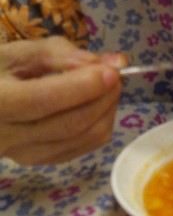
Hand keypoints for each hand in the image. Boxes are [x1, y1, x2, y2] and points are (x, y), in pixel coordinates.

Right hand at [0, 37, 124, 165]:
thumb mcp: (17, 53)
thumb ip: (58, 53)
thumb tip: (106, 62)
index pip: (43, 100)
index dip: (82, 86)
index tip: (112, 70)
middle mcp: (6, 137)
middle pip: (70, 123)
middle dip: (103, 97)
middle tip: (117, 72)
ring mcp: (24, 155)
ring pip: (83, 138)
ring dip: (108, 110)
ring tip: (110, 84)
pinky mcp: (41, 162)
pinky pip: (85, 147)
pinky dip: (101, 123)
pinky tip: (100, 102)